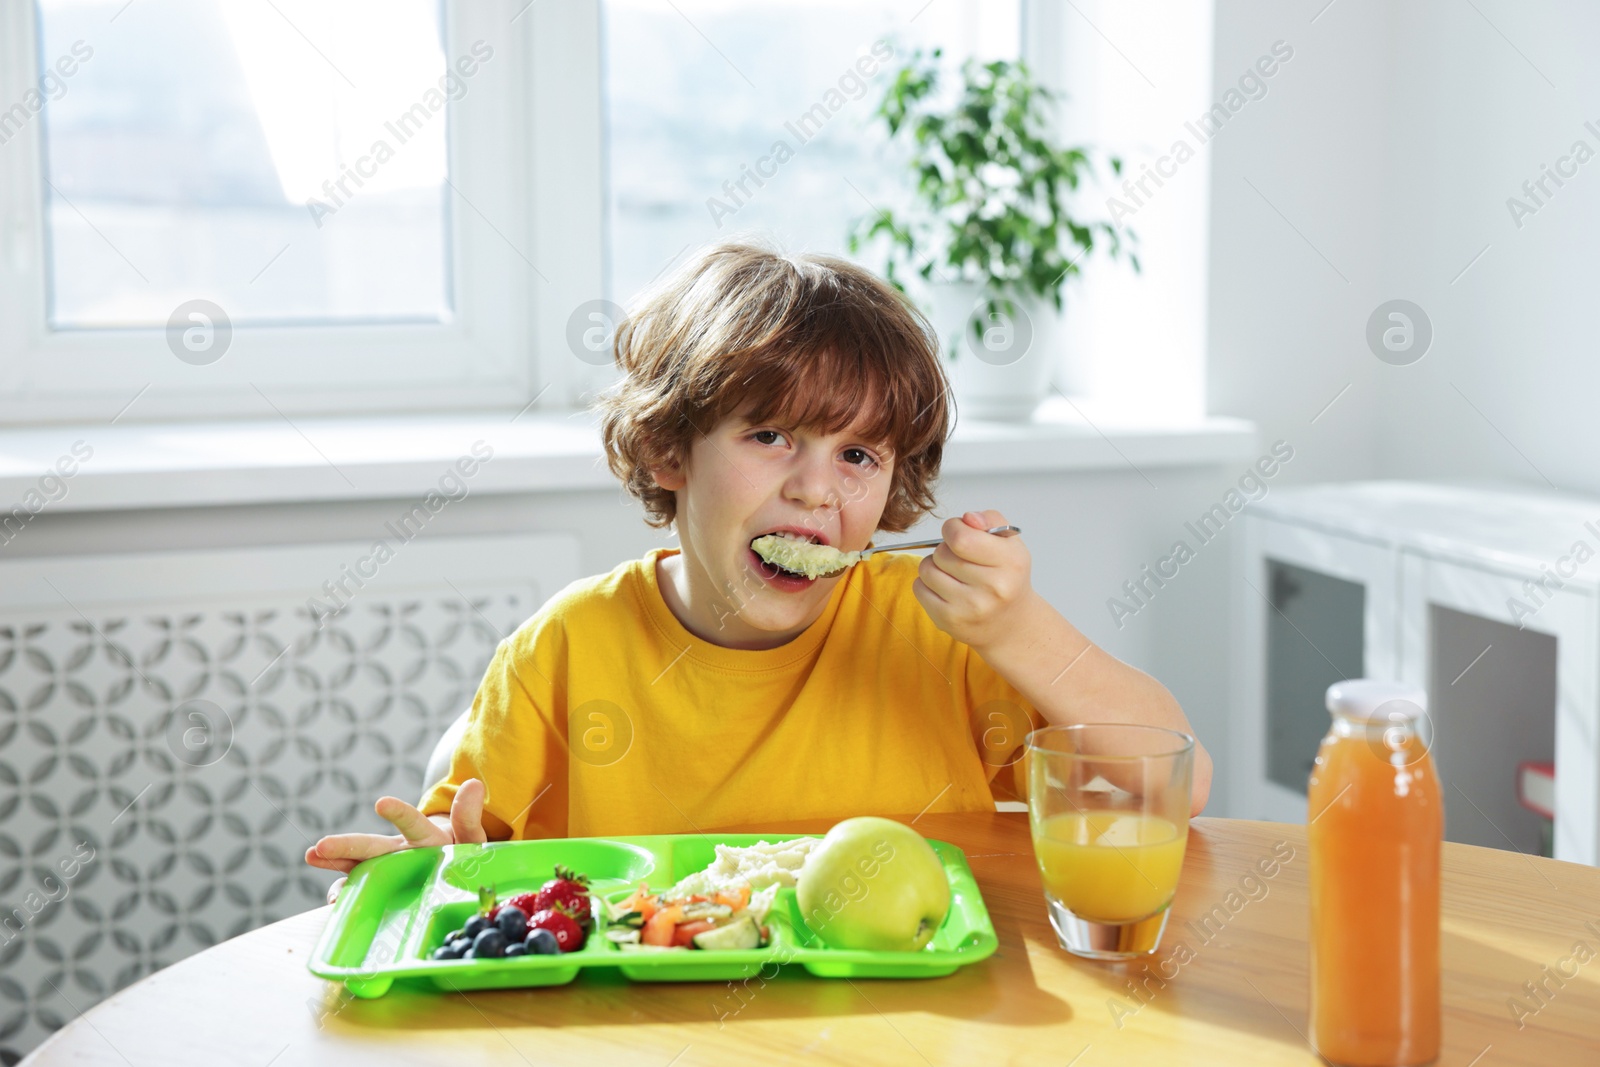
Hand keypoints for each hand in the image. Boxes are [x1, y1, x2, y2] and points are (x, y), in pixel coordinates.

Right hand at [305, 778, 487, 904]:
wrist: (452, 865)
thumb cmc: (461, 851)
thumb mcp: (471, 838)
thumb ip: (469, 817)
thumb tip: (474, 785)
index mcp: (424, 838)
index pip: (413, 823)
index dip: (399, 814)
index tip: (381, 804)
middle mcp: (399, 850)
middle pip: (372, 846)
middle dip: (346, 845)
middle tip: (321, 845)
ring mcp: (386, 867)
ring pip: (357, 864)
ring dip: (334, 861)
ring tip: (311, 856)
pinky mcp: (380, 884)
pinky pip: (360, 889)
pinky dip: (346, 894)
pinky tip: (333, 901)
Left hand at [912, 509, 1035, 652]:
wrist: (1010, 624)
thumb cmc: (1006, 577)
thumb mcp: (1009, 543)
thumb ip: (990, 520)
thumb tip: (968, 519)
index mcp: (1010, 562)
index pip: (961, 538)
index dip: (953, 529)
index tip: (958, 533)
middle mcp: (993, 587)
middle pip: (941, 553)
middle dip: (945, 549)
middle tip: (960, 559)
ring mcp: (969, 607)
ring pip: (926, 569)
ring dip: (934, 566)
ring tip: (952, 573)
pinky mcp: (948, 620)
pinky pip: (919, 588)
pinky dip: (927, 584)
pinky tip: (945, 589)